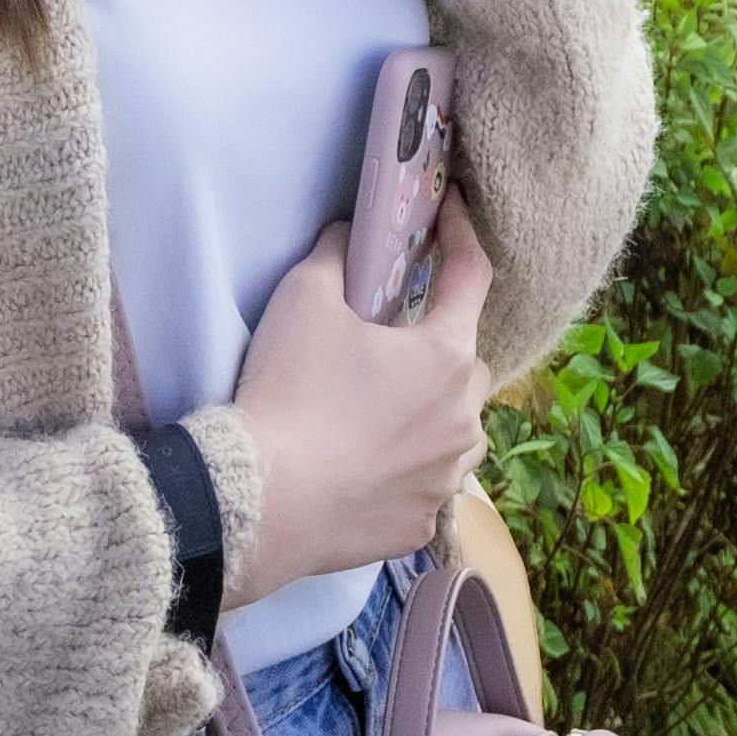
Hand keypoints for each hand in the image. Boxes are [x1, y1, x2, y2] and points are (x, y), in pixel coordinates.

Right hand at [222, 195, 498, 606]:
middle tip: (394, 342)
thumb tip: (349, 235)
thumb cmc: (290, 392)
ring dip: (436, 413)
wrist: (264, 502)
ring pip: (459, 430)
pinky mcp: (421, 522)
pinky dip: (409, 469)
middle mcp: (463, 417)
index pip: (472, 277)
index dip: (463, 236)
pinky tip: (368, 467)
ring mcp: (446, 476)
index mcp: (445, 355)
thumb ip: (336, 254)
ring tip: (386, 410)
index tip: (451, 213)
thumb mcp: (303, 299)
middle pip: (468, 364)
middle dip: (441, 345)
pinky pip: (428, 484)